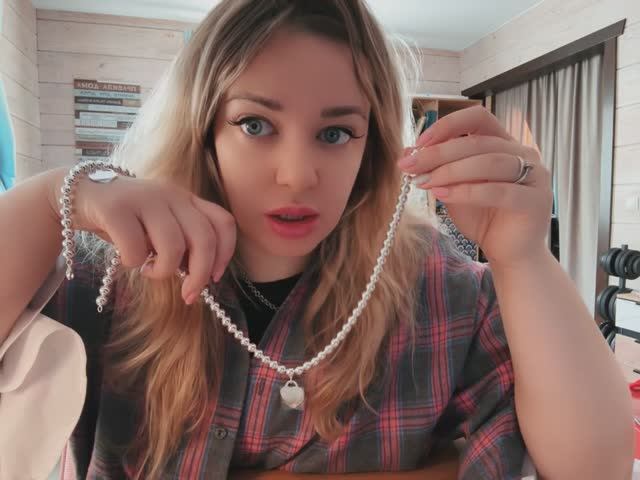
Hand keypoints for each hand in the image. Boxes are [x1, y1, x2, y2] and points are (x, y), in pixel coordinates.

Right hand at [49, 169, 235, 303]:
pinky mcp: (116, 208)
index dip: (225, 253)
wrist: (76, 193)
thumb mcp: (160, 225)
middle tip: (188, 295)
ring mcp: (144, 198)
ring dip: (164, 271)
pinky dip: (134, 263)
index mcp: (186, 199)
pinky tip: (127, 259)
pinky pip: (136, 248)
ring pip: (173, 246)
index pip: (223, 223)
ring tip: (150, 271)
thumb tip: (199, 276)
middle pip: (204, 239)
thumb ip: (182, 242)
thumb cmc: (126, 219)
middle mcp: (171, 195)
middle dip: (199, 275)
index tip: (214, 277)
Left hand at [398, 106, 552, 267]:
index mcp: (505, 143)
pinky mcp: (536, 200)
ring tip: (424, 182)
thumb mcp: (454, 188)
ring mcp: (535, 175)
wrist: (508, 253)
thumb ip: (439, 169)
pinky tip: (443, 195)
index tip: (418, 143)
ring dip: (450, 171)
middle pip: (477, 142)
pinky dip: (467, 192)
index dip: (448, 125)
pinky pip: (498, 191)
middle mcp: (524, 154)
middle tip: (410, 166)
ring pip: (488, 162)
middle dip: (438, 153)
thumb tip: (408, 152)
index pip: (479, 117)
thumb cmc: (483, 218)